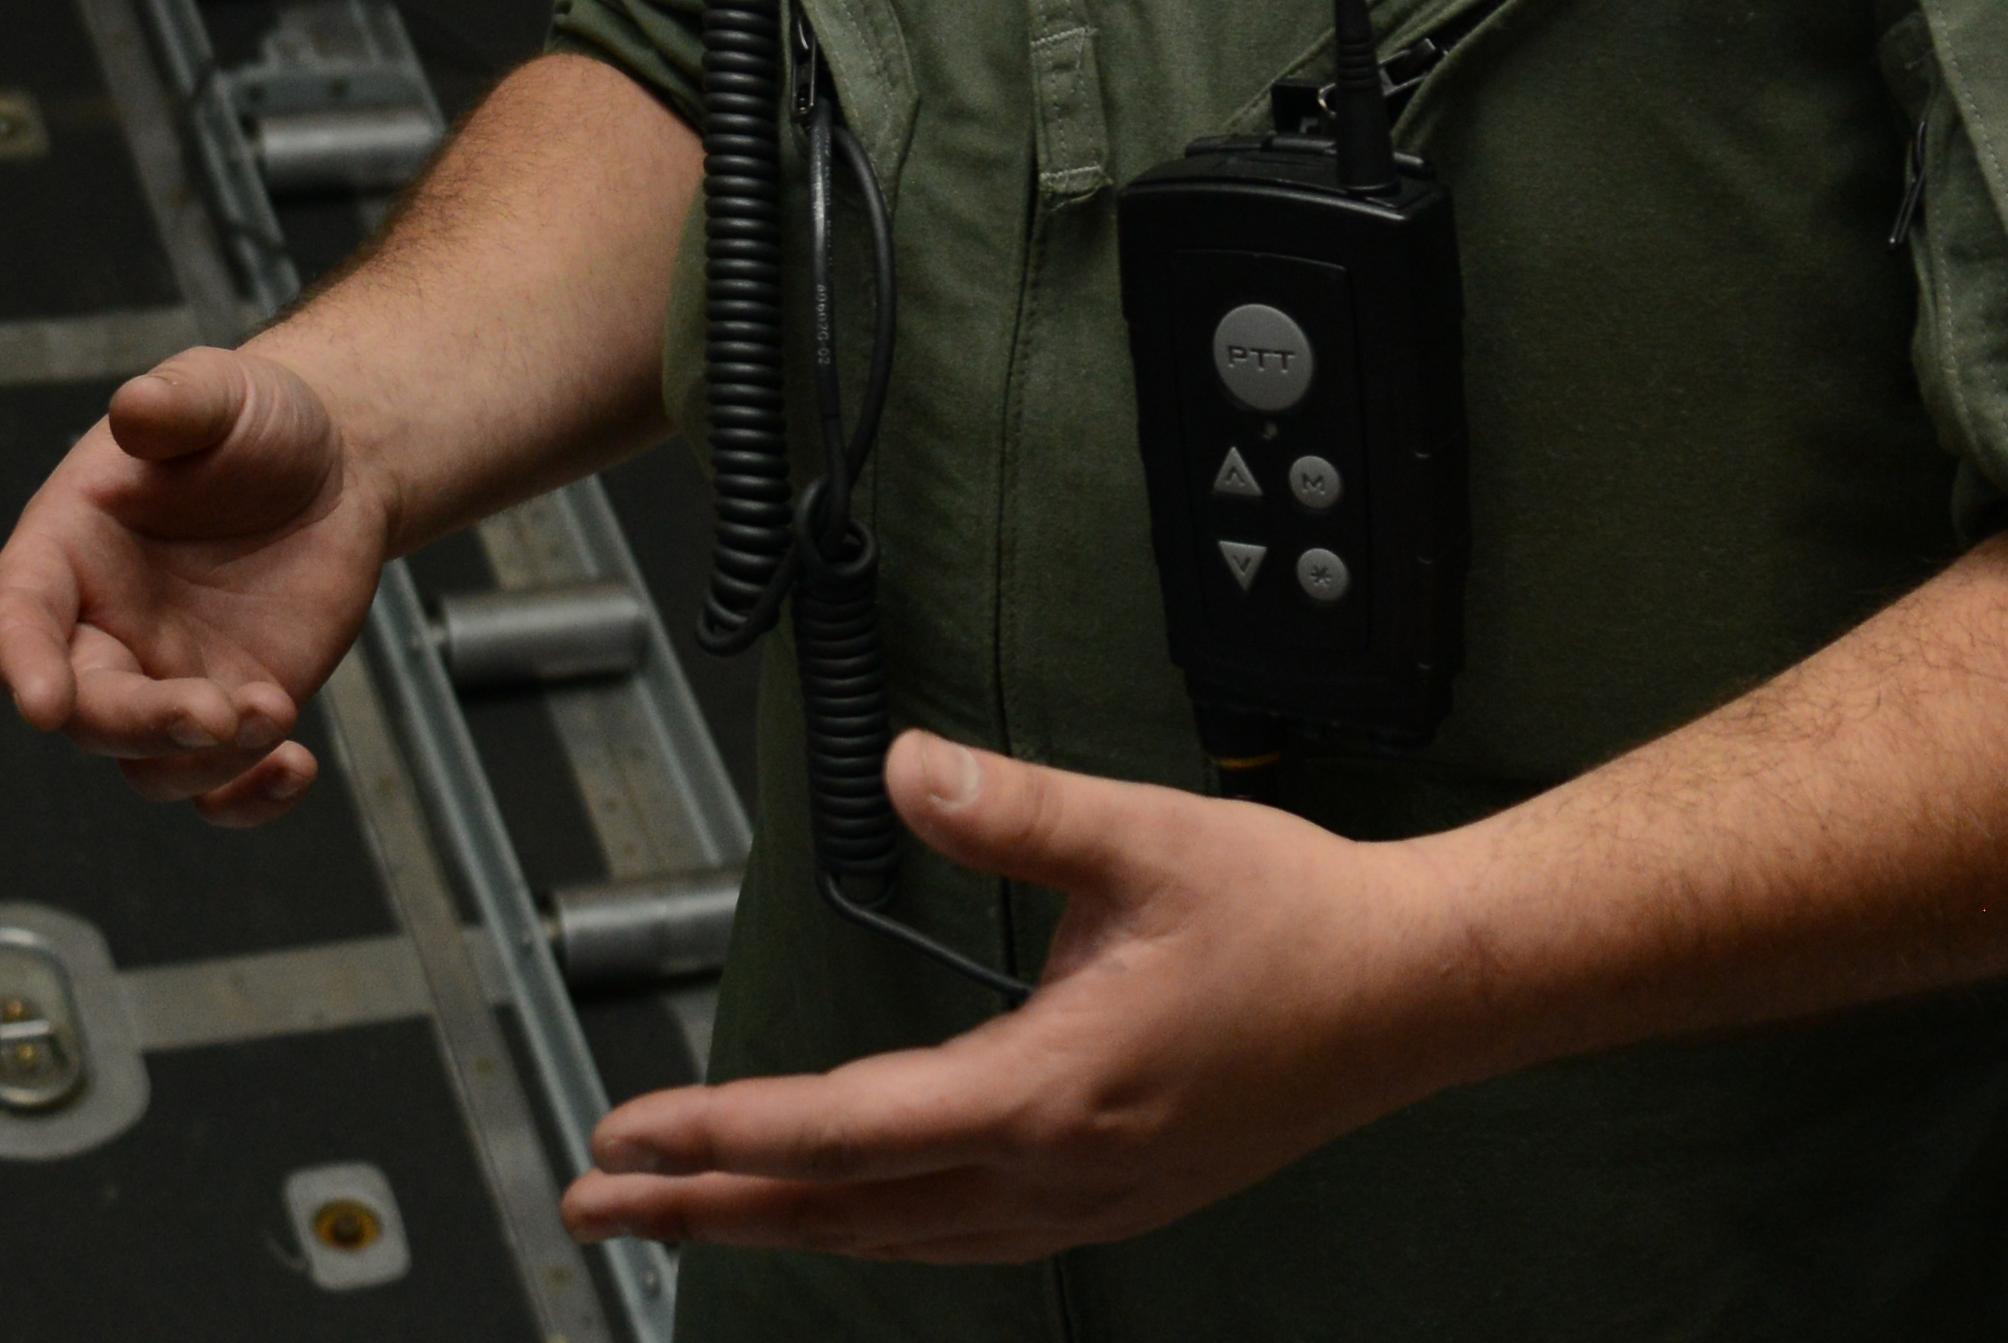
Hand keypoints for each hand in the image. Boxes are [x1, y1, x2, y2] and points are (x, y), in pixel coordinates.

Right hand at [0, 347, 391, 825]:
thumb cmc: (253, 423)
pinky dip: (249, 802)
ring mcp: (166, 680)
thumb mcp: (220, 392)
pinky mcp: (230, 713)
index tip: (42, 703)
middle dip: (138, 724)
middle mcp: (104, 628)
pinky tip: (296, 767)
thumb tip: (136, 408)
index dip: (20, 660)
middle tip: (211, 712)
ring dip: (204, 760)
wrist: (333, 467)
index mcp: (69, 548)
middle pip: (86, 711)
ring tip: (274, 712)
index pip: (19, 614)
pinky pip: (217, 788)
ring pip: (149, 763)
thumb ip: (177, 402)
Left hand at [561, 731, 1470, 1261]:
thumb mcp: (1145, 838)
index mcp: (1048, 1094)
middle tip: (594, 1202)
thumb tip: (903, 768)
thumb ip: (1011, 808)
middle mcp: (1056, 1173)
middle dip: (705, 1206)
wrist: (1413, 994)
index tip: (628, 1131)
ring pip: (894, 1238)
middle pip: (842, 1209)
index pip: (841, 1131)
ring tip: (681, 1214)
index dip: (719, 1132)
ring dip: (777, 1224)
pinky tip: (839, 1216)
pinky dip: (870, 1231)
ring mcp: (1086, 1203)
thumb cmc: (1295, 920)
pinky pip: (954, 1239)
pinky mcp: (1112, 1200)